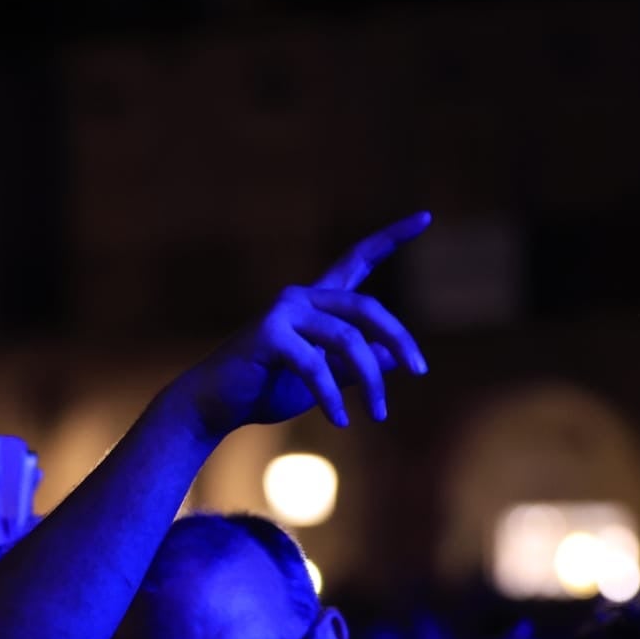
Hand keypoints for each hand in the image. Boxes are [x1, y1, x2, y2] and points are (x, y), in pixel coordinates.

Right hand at [161, 212, 431, 437]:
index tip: (425, 217)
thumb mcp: (322, 380)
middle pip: (366, 308)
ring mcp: (283, 312)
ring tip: (378, 413)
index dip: (391, 238)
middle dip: (399, 339)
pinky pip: (315, 366)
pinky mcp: (269, 334)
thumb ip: (352, 366)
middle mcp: (301, 298)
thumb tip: (390, 358)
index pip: (358, 260)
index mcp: (314, 303)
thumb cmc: (265, 391)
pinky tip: (340, 421)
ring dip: (370, 380)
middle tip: (419, 370)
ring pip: (348, 340)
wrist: (214, 406)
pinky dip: (330, 396)